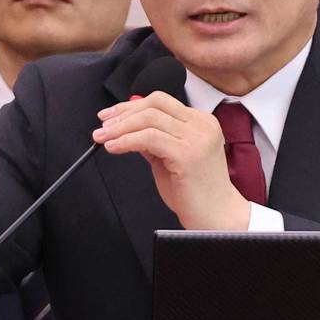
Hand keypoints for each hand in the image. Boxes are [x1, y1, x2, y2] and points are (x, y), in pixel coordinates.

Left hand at [93, 91, 250, 229]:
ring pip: (149, 119)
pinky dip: (126, 140)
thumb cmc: (196, 193)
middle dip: (123, 113)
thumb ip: (154, 140)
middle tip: (103, 125)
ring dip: (120, 127)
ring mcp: (196, 138)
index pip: (161, 102)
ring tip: (103, 137)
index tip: (111, 115)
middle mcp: (201, 125)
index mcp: (201, 122)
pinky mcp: (187, 154)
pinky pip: (148, 138)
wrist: (216, 217)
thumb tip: (127, 127)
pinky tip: (114, 147)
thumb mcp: (172, 157)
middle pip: (154, 104)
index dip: (131, 106)